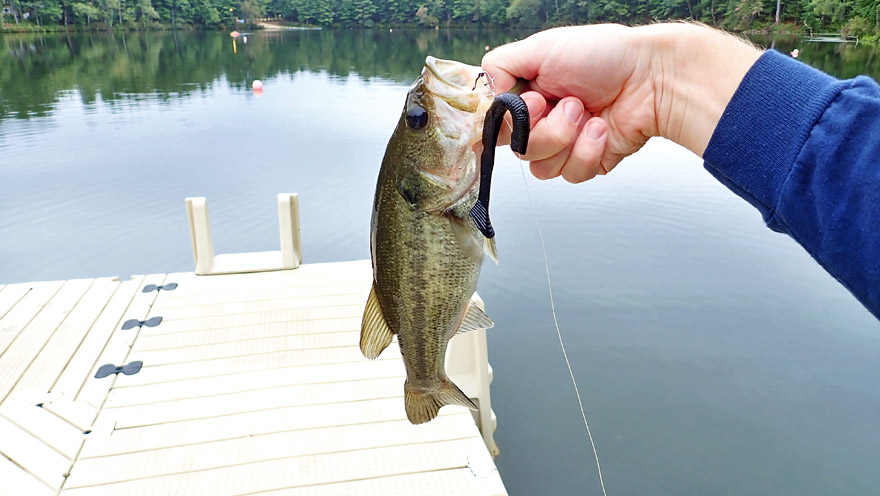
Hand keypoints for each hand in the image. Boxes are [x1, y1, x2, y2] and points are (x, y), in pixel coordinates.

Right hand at [482, 23, 761, 182]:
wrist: (652, 77)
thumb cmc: (606, 56)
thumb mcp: (542, 47)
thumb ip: (502, 64)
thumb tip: (488, 92)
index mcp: (528, 94)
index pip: (497, 124)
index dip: (506, 123)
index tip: (528, 103)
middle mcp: (544, 121)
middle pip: (518, 150)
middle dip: (544, 128)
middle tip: (567, 102)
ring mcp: (565, 145)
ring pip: (542, 167)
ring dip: (566, 138)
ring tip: (589, 112)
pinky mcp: (587, 163)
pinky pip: (571, 174)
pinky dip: (587, 151)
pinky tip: (602, 129)